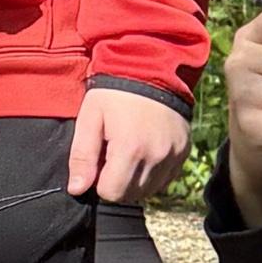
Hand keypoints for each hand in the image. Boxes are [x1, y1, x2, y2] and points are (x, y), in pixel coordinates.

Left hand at [69, 86, 190, 205]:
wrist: (152, 68)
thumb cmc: (114, 93)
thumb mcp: (90, 117)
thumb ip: (82, 156)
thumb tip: (77, 189)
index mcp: (130, 149)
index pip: (111, 193)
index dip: (100, 182)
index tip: (100, 161)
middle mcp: (156, 156)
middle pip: (131, 195)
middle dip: (117, 182)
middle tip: (112, 154)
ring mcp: (174, 155)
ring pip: (149, 190)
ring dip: (135, 179)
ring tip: (130, 151)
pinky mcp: (184, 152)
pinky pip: (165, 179)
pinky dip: (153, 172)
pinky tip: (145, 150)